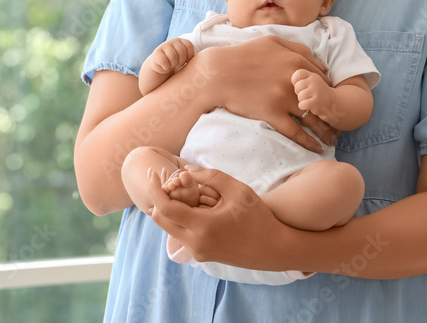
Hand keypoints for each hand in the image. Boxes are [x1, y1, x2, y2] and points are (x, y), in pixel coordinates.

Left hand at [146, 166, 295, 270]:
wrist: (274, 249)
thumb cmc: (259, 218)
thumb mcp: (238, 190)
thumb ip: (211, 177)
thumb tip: (186, 171)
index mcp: (202, 227)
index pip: (164, 207)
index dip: (155, 188)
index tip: (153, 173)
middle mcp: (195, 243)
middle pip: (160, 219)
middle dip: (159, 198)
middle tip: (167, 180)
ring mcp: (197, 252)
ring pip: (169, 228)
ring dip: (171, 208)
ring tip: (185, 190)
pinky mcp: (202, 255)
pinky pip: (181, 235)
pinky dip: (181, 218)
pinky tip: (196, 205)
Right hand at [151, 38, 194, 74]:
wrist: (161, 66)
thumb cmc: (176, 62)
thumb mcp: (185, 57)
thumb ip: (192, 55)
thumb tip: (205, 59)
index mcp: (181, 40)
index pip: (189, 45)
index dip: (189, 56)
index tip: (186, 61)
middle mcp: (172, 41)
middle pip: (181, 51)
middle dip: (181, 61)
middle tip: (178, 65)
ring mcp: (163, 46)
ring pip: (173, 56)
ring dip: (173, 64)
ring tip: (172, 65)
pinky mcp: (156, 53)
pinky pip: (164, 61)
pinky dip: (166, 67)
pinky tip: (165, 66)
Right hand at [192, 36, 332, 151]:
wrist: (218, 73)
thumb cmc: (243, 55)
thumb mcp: (272, 41)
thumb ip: (298, 49)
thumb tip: (321, 65)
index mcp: (297, 62)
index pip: (323, 81)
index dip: (329, 94)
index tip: (332, 104)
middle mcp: (294, 80)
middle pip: (322, 101)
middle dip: (332, 114)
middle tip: (339, 125)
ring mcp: (284, 98)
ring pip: (313, 118)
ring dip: (325, 131)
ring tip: (332, 140)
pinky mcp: (272, 113)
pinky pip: (296, 131)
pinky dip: (308, 142)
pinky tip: (316, 148)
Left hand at [292, 68, 333, 114]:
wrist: (331, 103)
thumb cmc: (316, 92)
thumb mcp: (310, 81)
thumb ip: (300, 78)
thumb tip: (283, 78)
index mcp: (312, 75)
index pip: (298, 73)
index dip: (295, 81)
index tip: (299, 86)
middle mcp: (315, 81)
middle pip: (297, 86)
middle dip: (298, 93)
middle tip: (305, 95)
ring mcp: (316, 91)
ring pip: (299, 96)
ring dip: (302, 100)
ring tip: (308, 100)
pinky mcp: (316, 102)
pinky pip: (302, 104)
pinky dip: (303, 106)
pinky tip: (309, 105)